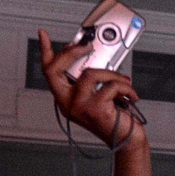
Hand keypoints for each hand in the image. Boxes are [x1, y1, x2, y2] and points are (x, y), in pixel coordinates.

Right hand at [37, 29, 141, 147]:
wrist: (128, 140)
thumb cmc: (115, 119)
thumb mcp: (99, 95)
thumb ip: (92, 79)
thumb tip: (96, 56)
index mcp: (66, 98)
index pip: (49, 72)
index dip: (45, 51)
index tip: (43, 35)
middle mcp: (68, 103)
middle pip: (56, 69)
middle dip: (72, 52)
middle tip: (87, 46)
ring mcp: (79, 107)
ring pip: (91, 73)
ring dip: (113, 74)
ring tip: (124, 83)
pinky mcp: (95, 109)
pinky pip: (111, 85)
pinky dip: (126, 87)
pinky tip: (131, 95)